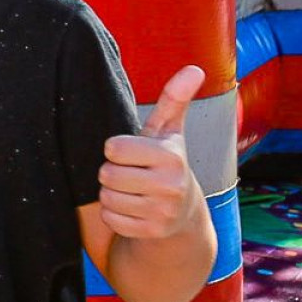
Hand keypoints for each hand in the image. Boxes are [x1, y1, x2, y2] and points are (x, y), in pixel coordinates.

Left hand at [98, 66, 206, 239]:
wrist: (184, 215)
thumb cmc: (166, 164)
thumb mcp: (169, 132)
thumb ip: (174, 100)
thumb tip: (195, 68)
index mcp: (171, 156)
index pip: (113, 147)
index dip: (116, 149)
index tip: (132, 153)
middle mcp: (171, 186)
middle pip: (106, 174)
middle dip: (112, 172)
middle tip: (131, 174)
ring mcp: (162, 212)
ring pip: (106, 197)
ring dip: (112, 193)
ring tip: (132, 191)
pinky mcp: (151, 233)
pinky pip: (111, 218)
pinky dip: (115, 214)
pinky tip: (133, 209)